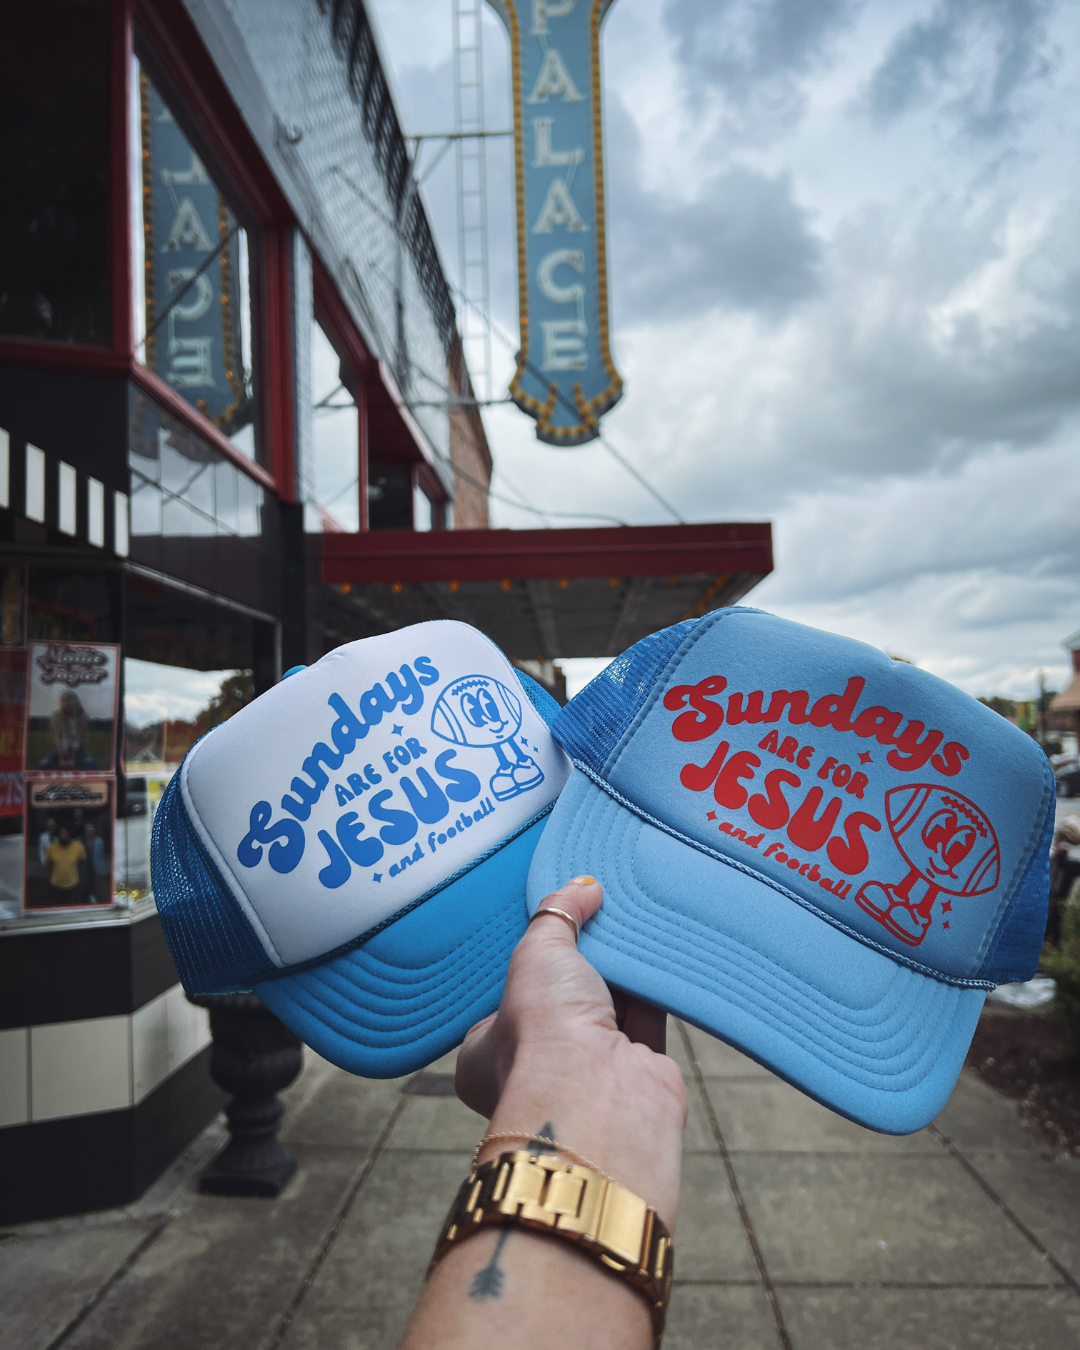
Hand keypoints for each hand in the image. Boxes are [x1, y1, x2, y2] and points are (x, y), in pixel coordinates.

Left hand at [456, 877, 685, 1229]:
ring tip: (623, 925)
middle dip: (577, 965)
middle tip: (590, 919)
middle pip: (559, 998)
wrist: (601, 1097)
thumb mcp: (536, 954)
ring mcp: (586, 1073)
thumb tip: (579, 889)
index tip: (542, 927)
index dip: (521, 961)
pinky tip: (652, 952)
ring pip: (605, 1006)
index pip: (498, 999)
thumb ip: (557, 916)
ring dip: (617, 973)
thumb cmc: (543, 1041)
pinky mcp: (636, 1072)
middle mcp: (535, 1068)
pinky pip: (646, 1018)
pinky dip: (651, 989)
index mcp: (484, 1053)